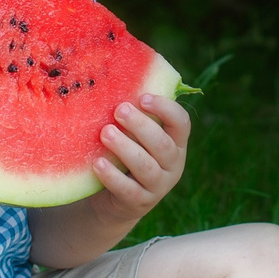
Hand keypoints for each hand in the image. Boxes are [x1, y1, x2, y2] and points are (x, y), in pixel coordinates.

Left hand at [90, 92, 189, 220]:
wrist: (116, 200)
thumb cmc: (126, 156)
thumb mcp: (136, 136)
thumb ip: (135, 115)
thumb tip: (117, 75)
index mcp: (175, 142)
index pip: (181, 123)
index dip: (165, 109)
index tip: (142, 97)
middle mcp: (173, 164)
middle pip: (163, 144)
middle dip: (141, 126)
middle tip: (119, 110)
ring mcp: (158, 186)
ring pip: (146, 167)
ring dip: (125, 148)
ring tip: (105, 133)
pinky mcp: (139, 202)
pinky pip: (128, 190)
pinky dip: (112, 176)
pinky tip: (97, 163)